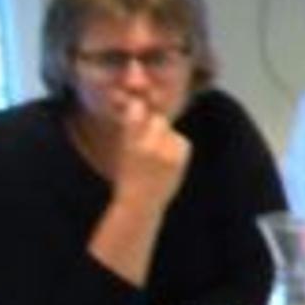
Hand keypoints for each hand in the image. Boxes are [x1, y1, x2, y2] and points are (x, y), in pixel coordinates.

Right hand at [95, 91, 188, 212]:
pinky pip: (180, 140)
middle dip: (155, 123)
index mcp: (130, 141)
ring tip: (156, 155)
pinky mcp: (180, 158)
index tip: (138, 103)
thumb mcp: (124, 148)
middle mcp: (148, 146)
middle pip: (158, 119)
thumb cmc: (129, 173)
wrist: (141, 202)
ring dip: (165, 136)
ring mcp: (166, 152)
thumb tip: (138, 102)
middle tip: (149, 137)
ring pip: (170, 130)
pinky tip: (167, 160)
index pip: (137, 110)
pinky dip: (175, 145)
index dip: (139, 104)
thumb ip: (132, 126)